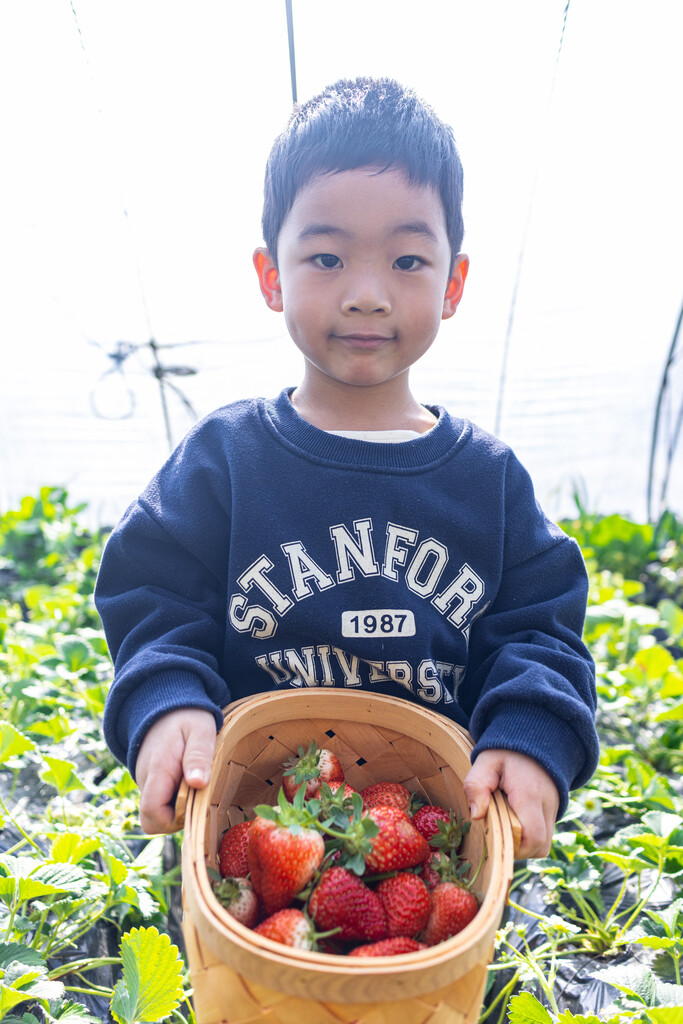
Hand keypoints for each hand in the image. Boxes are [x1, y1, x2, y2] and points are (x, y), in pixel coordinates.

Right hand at [135, 708, 216, 833]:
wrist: (165, 704)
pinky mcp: (149, 782)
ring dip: (177, 808)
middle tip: (198, 796)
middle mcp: (145, 780)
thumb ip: (198, 756)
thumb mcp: (200, 730)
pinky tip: (188, 782)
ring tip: (195, 783)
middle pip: (153, 819)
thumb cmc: (187, 717)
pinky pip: (159, 803)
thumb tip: (198, 783)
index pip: (152, 814)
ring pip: (156, 813)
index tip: (195, 804)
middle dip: (177, 818)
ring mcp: (145, 782)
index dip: (173, 821)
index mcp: (157, 770)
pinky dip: (174, 800)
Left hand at [463, 749, 559, 858]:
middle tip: (498, 829)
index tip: (495, 832)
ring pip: (543, 845)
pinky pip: (544, 837)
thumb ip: (477, 785)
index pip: (533, 836)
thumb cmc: (506, 753)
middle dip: (517, 847)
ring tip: (505, 824)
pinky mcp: (553, 813)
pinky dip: (528, 837)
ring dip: (523, 844)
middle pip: (540, 846)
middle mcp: (548, 806)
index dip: (514, 845)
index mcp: (530, 794)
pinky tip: (514, 820)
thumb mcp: (486, 762)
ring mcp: (553, 811)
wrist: (534, 740)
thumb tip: (476, 815)